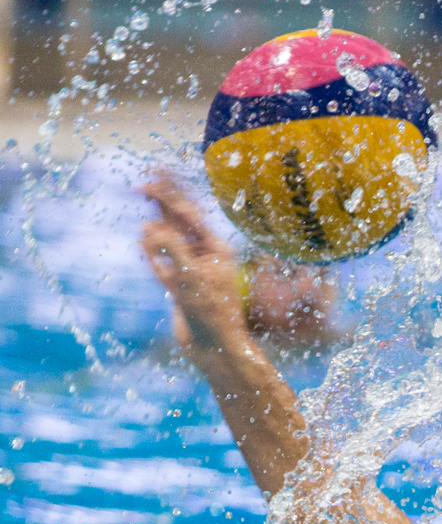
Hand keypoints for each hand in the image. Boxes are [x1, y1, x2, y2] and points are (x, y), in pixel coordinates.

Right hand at [140, 174, 247, 355]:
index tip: (151, 177)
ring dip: (156, 225)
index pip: (189, 214)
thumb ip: (170, 247)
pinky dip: (152, 252)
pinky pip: (163, 263)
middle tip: (145, 180)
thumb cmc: (209, 311)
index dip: (169, 194)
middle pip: (180, 222)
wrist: (213, 346)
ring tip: (146, 201)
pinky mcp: (180, 286)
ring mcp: (192, 270)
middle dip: (163, 201)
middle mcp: (205, 256)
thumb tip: (149, 226)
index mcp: (215, 248)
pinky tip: (144, 238)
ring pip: (170, 240)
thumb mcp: (190, 274)